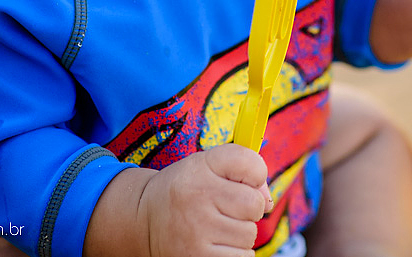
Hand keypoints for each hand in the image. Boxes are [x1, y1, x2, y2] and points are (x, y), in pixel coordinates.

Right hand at [139, 143, 273, 256]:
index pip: (249, 163)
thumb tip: (268, 202)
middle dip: (248, 208)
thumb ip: (244, 169)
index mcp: (200, 167)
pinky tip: (218, 245)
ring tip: (217, 227)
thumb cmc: (187, 190)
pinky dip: (236, 253)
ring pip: (250, 234)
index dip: (255, 173)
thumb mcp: (207, 165)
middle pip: (255, 204)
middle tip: (227, 208)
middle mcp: (197, 197)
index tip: (244, 180)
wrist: (144, 220)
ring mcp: (196, 231)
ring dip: (241, 233)